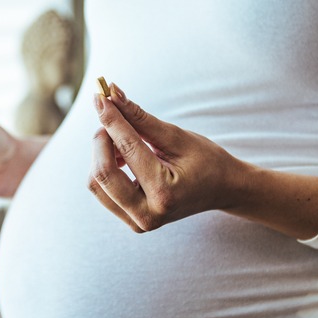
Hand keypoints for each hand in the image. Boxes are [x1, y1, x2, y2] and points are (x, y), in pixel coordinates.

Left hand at [89, 83, 246, 232]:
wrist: (222, 190)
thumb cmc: (205, 161)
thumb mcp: (176, 137)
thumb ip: (140, 118)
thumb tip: (112, 94)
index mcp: (164, 194)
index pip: (127, 150)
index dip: (111, 119)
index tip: (100, 97)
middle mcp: (147, 216)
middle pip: (102, 174)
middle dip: (102, 140)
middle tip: (112, 118)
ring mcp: (138, 223)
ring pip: (96, 184)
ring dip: (101, 155)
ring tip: (123, 141)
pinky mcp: (131, 222)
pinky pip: (103, 192)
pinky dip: (106, 169)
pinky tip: (124, 158)